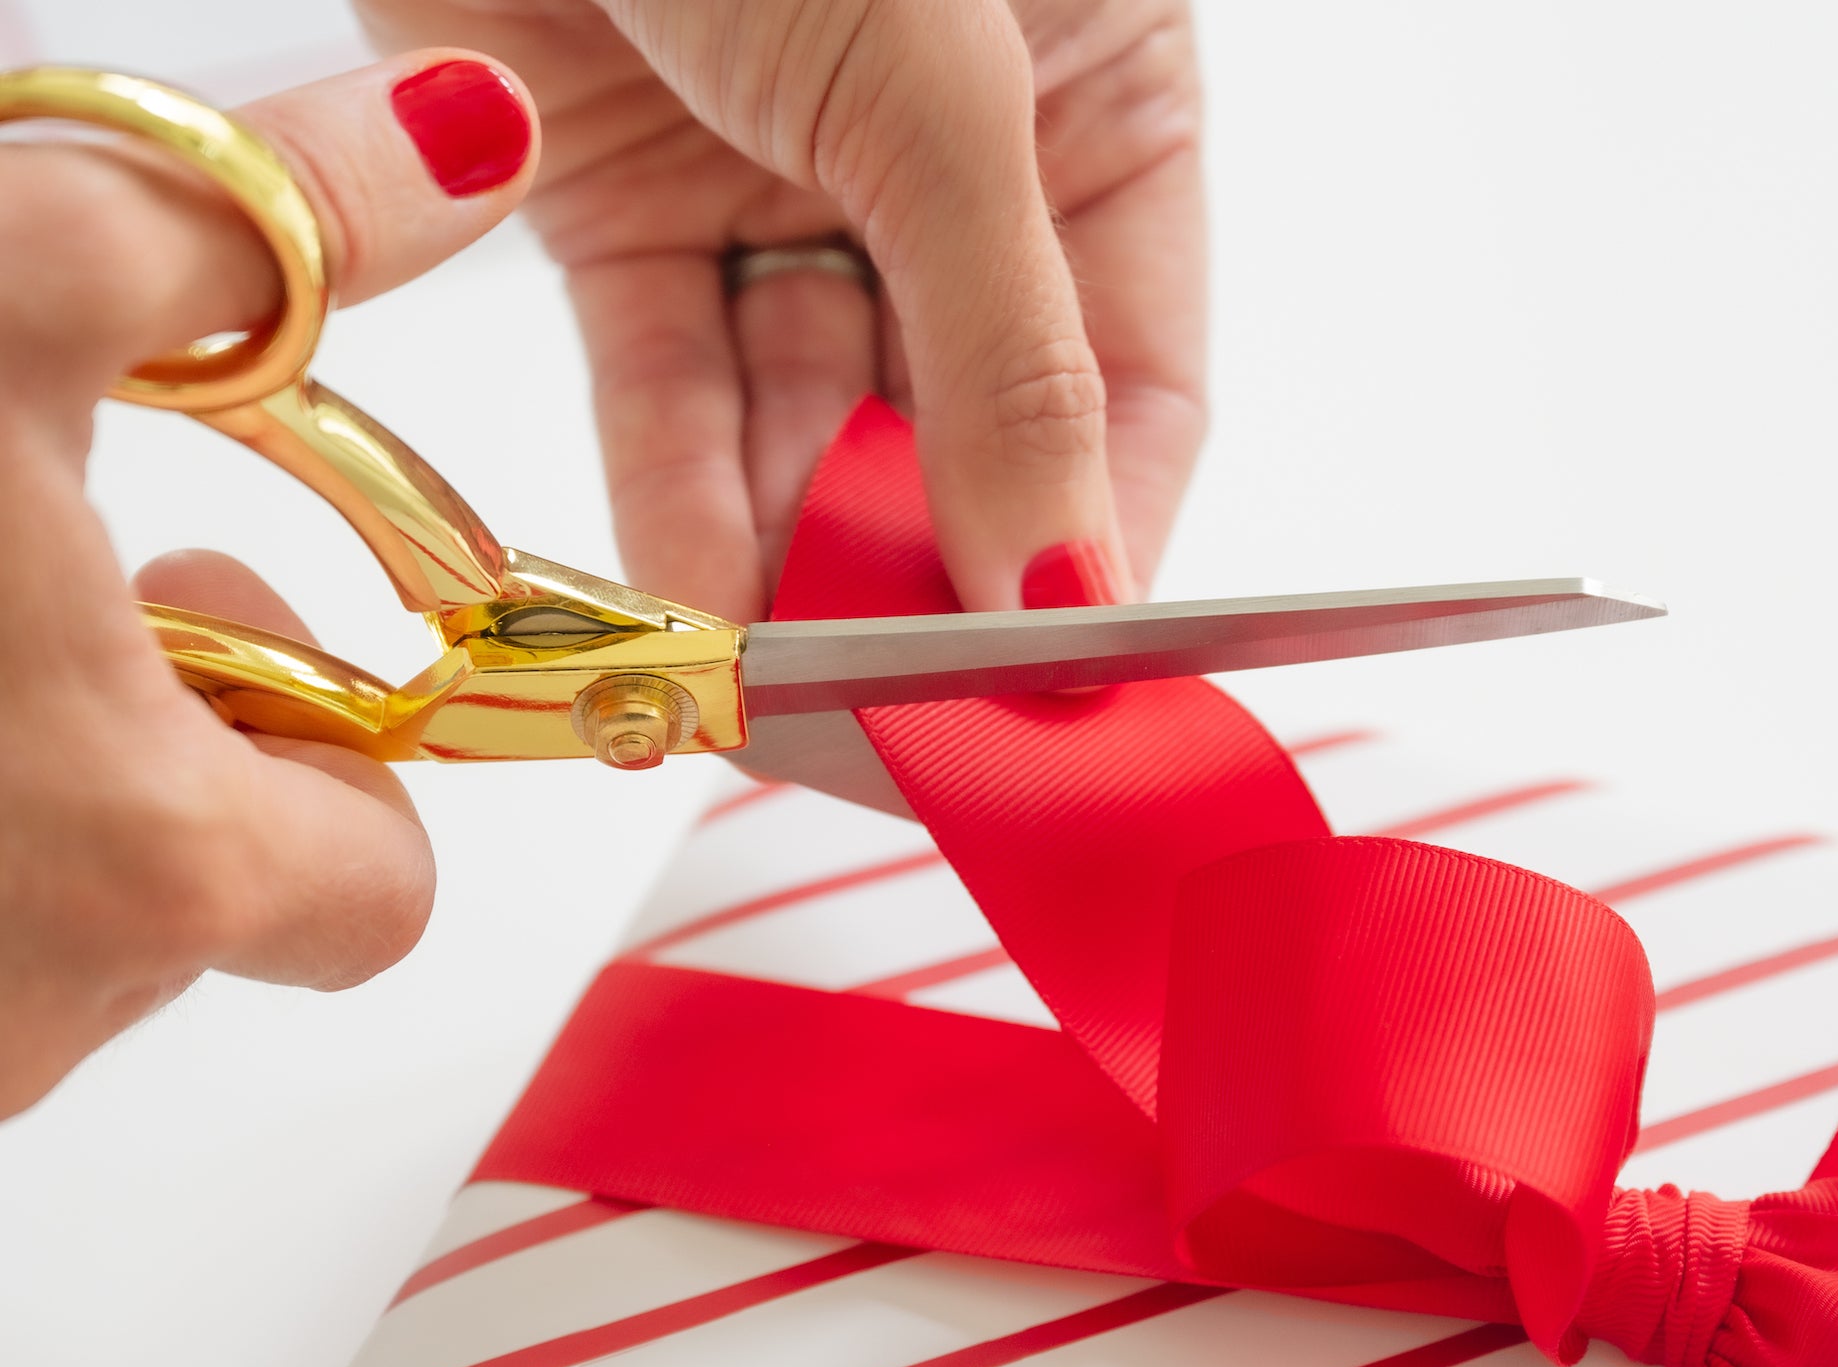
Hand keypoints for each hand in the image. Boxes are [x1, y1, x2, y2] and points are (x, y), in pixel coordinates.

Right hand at [0, 54, 537, 1116]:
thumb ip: (255, 234)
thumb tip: (473, 142)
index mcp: (150, 877)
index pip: (379, 900)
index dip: (343, 773)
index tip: (233, 632)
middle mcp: (21, 1020)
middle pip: (202, 907)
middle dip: (155, 748)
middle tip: (40, 586)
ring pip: (32, 927)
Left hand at [356, 0, 1205, 620]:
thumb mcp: (944, 89)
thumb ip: (1012, 356)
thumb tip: (1070, 591)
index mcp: (1099, 112)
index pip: (1132, 394)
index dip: (1097, 550)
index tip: (1059, 694)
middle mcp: (953, 170)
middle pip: (962, 437)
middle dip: (927, 579)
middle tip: (906, 724)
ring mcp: (785, 188)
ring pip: (804, 431)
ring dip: (795, 564)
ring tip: (788, 693)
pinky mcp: (624, 203)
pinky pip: (668, 390)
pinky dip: (677, 502)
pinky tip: (701, 612)